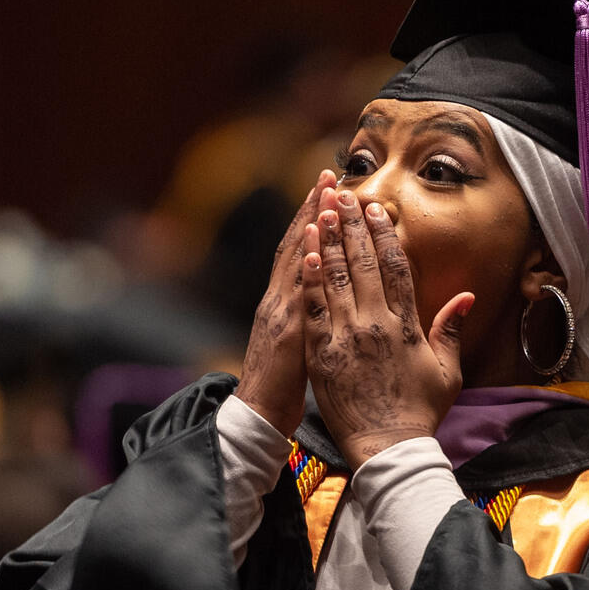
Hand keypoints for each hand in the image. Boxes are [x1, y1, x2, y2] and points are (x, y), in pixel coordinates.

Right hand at [232, 172, 332, 436]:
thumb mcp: (298, 343)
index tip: (330, 188)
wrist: (258, 416)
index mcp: (284, 303)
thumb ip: (308, 315)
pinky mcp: (285, 332)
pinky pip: (296, 294)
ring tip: (325, 192)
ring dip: (310, 223)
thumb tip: (326, 296)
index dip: (314, 219)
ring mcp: (279, 313)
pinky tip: (311, 242)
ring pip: (294, 259)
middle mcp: (278, 300)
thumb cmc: (282, 386)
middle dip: (313, 207)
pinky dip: (302, 266)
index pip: (300, 252)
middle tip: (329, 174)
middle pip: (296, 244)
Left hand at [302, 188, 470, 468]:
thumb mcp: (446, 371)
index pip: (395, 268)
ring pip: (335, 278)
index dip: (385, 235)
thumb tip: (467, 297)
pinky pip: (314, 307)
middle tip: (343, 195)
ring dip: (327, 241)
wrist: (387, 447)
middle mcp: (376, 324)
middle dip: (351, 226)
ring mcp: (346, 336)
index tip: (376, 211)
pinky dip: (310, 278)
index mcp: (406, 325)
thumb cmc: (419, 412)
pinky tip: (305, 252)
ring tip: (320, 211)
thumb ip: (450, 329)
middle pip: (363, 263)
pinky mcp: (322, 352)